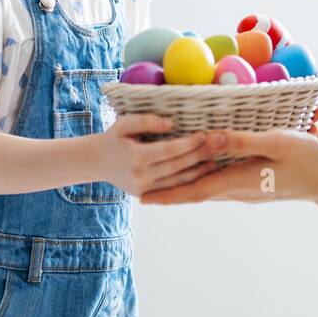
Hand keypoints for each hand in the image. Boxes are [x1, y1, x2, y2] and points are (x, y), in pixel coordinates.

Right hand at [93, 114, 224, 195]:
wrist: (97, 162)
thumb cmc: (114, 138)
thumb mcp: (124, 123)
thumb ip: (147, 121)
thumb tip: (171, 124)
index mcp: (135, 157)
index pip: (169, 150)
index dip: (188, 144)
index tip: (205, 134)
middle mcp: (141, 176)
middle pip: (178, 166)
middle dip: (200, 155)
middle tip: (220, 144)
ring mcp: (144, 189)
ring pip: (178, 182)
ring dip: (200, 172)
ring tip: (218, 161)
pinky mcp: (147, 195)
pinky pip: (173, 189)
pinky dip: (190, 182)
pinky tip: (203, 174)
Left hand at [138, 109, 317, 207]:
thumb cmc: (309, 160)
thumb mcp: (276, 143)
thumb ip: (242, 141)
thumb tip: (209, 138)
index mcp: (240, 181)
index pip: (196, 190)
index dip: (168, 194)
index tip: (144, 199)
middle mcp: (240, 187)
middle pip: (198, 189)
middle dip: (171, 188)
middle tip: (145, 186)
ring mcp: (250, 185)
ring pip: (211, 183)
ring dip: (188, 179)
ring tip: (165, 174)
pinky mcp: (260, 178)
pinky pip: (226, 176)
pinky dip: (209, 170)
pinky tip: (204, 162)